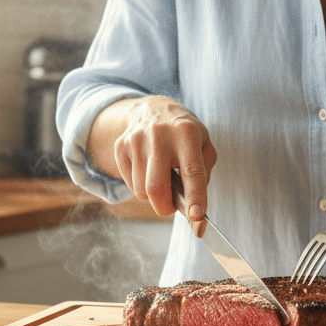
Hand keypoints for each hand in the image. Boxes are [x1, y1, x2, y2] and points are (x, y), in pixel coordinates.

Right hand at [96, 96, 216, 220]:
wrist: (153, 108)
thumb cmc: (184, 133)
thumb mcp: (204, 144)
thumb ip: (203, 174)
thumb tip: (193, 207)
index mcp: (186, 133)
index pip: (191, 172)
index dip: (195, 197)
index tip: (196, 216)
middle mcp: (159, 136)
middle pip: (156, 189)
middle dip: (165, 207)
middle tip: (172, 206)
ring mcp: (136, 140)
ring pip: (141, 191)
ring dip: (154, 196)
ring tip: (162, 179)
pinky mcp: (121, 147)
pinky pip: (130, 184)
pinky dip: (141, 186)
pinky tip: (148, 170)